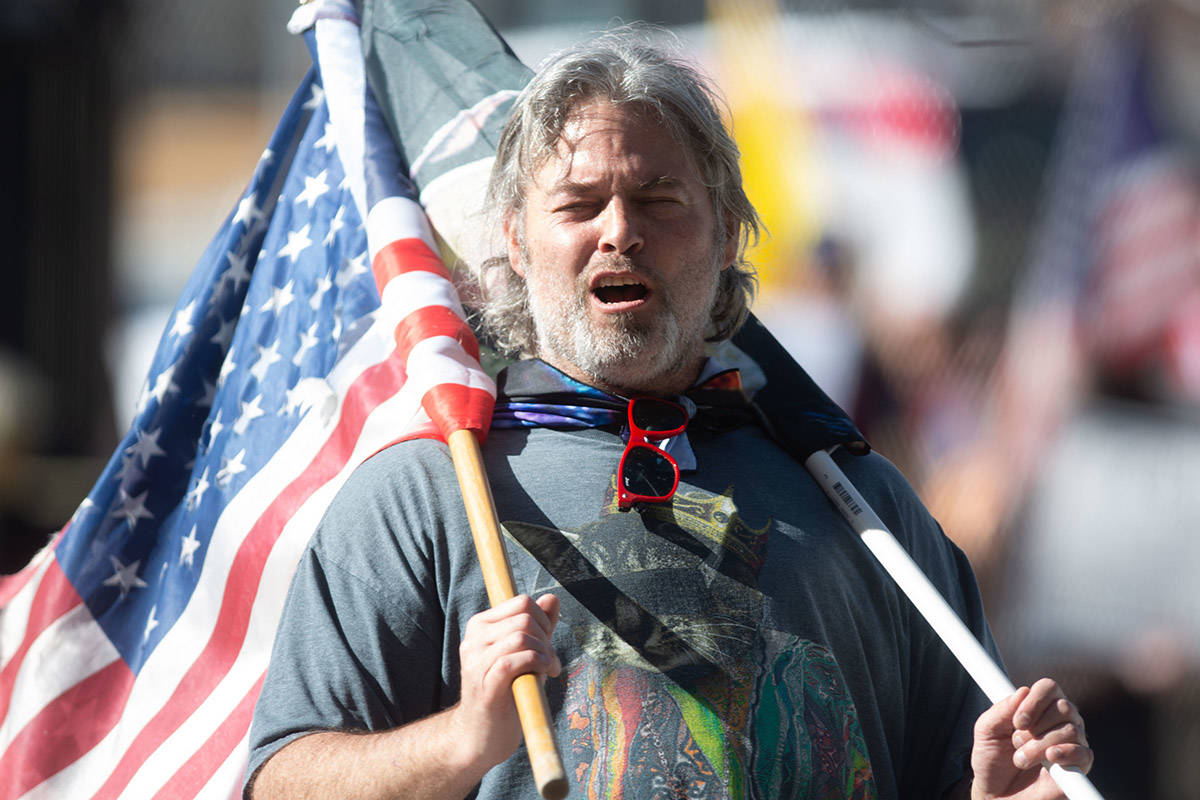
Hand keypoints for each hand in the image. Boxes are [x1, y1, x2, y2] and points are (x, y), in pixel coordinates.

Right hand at [449, 593, 561, 768]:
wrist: (482, 735)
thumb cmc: (506, 691)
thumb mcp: (525, 653)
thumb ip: (538, 626)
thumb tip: (552, 598)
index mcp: (480, 626)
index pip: (521, 602)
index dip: (543, 619)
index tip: (547, 642)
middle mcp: (473, 639)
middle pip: (525, 618)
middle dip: (547, 637)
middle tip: (551, 661)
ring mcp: (475, 662)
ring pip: (521, 637)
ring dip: (545, 653)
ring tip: (549, 669)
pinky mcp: (484, 685)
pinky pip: (514, 660)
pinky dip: (537, 663)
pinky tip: (544, 674)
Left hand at [971, 678, 1093, 799]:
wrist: (997, 796)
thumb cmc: (992, 762)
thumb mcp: (986, 731)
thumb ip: (1001, 709)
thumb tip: (1022, 691)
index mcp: (1038, 708)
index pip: (1048, 688)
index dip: (1034, 701)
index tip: (1017, 721)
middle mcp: (1059, 722)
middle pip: (1063, 706)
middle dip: (1035, 726)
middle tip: (1017, 742)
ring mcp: (1071, 743)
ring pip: (1071, 730)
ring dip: (1039, 745)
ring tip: (1022, 759)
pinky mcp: (1079, 767)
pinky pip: (1084, 753)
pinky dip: (1065, 753)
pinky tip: (1049, 758)